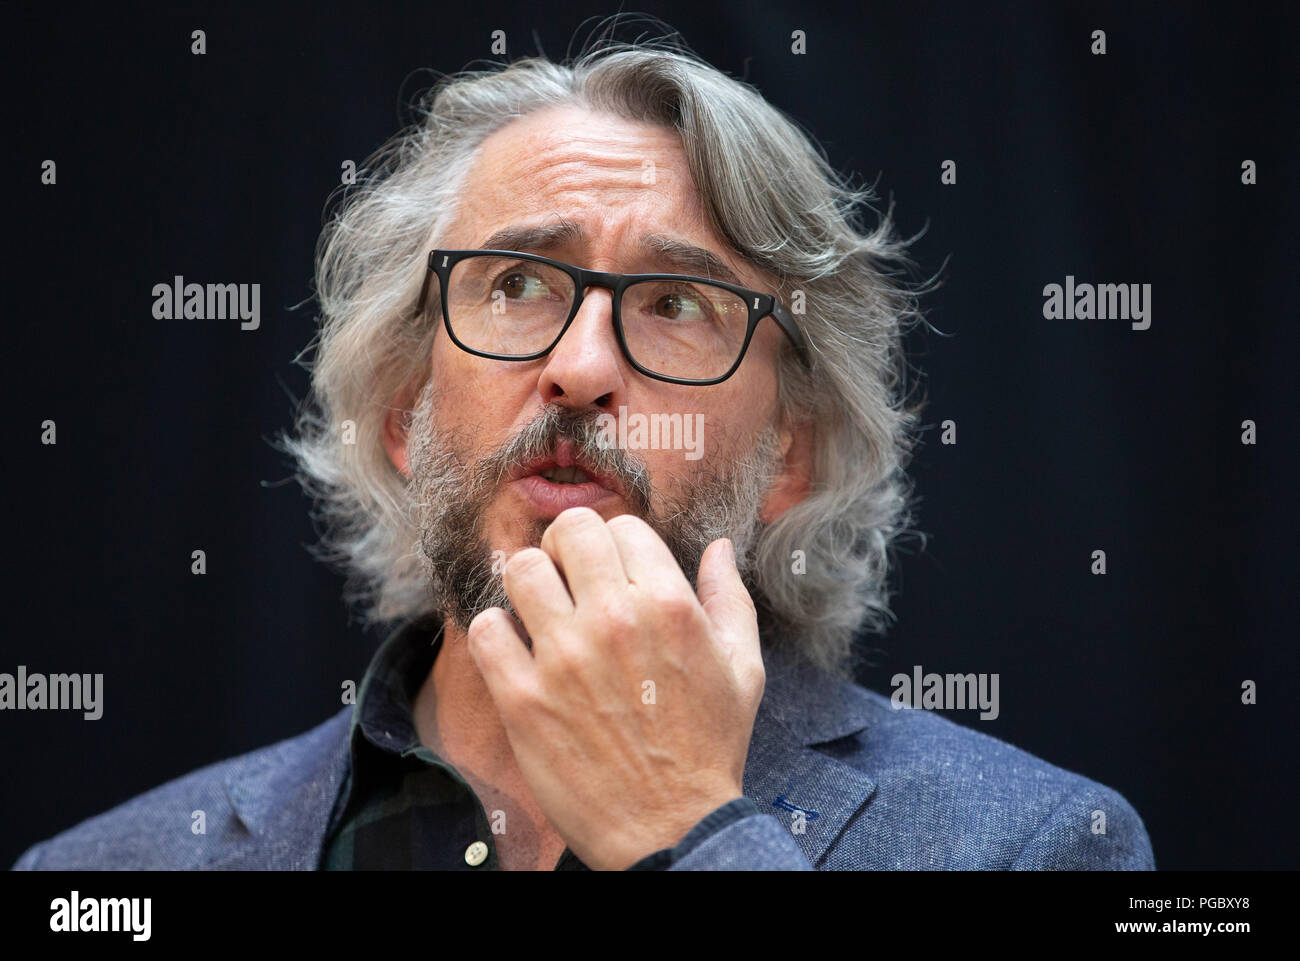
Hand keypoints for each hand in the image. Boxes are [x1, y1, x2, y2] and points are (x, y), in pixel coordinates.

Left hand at [465, 506, 764, 869]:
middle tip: (569, 578)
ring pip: (520, 568)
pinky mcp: (523, 697)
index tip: (611, 572)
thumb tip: (718, 546)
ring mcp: (564, 658)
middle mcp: (615, 620)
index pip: (622, 526)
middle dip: (567, 547)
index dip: (615, 544)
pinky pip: (486, 629)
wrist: (672, 828)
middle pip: (568, 531)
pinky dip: (496, 633)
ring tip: (540, 611)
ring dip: (529, 583)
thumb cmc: (709, 748)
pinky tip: (516, 651)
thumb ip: (729, 597)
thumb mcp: (744, 669)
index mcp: (669, 604)